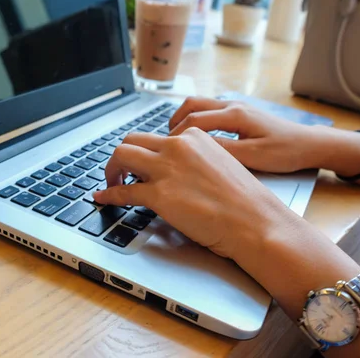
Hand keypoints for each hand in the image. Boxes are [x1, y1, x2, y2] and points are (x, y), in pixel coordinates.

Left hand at [93, 128, 299, 264]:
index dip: (146, 152)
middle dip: (122, 156)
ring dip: (112, 169)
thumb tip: (175, 170)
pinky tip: (103, 198)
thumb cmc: (245, 201)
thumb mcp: (221, 164)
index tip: (142, 164)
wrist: (255, 222)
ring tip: (112, 182)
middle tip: (121, 171)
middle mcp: (178, 147)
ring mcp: (167, 169)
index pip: (157, 137)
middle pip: (132, 140)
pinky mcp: (159, 195)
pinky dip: (109, 195)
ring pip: (122, 155)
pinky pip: (123, 191)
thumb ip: (195, 161)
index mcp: (194, 137)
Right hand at [168, 97, 325, 172]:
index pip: (194, 120)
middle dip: (174, 120)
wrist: (308, 144)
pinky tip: (196, 136)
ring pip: (201, 104)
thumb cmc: (285, 151)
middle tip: (164, 140)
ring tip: (175, 137)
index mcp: (235, 115)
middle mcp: (233, 106)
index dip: (176, 135)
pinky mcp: (240, 113)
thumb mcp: (253, 156)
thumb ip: (223, 150)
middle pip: (192, 104)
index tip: (164, 149)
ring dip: (184, 118)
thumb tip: (194, 148)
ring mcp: (237, 107)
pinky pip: (211, 110)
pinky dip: (196, 119)